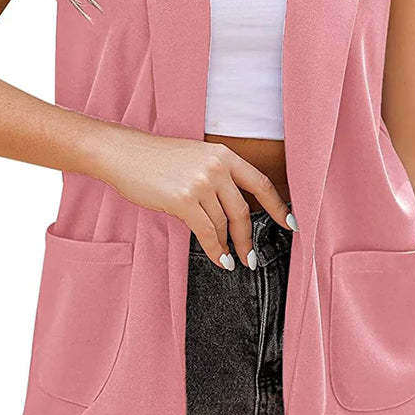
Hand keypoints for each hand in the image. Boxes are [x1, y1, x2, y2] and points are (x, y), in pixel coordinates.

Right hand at [94, 125, 293, 268]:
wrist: (124, 154)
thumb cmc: (155, 159)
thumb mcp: (195, 158)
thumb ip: (217, 178)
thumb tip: (233, 212)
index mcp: (223, 155)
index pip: (260, 183)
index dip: (278, 206)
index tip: (290, 223)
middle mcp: (216, 167)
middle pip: (243, 210)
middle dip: (249, 238)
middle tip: (252, 256)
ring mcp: (201, 184)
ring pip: (224, 224)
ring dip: (230, 247)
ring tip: (231, 260)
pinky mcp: (184, 201)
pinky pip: (208, 233)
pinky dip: (216, 251)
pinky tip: (220, 260)